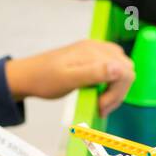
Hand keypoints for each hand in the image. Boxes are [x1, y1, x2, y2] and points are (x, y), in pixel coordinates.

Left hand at [5, 40, 134, 116]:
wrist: (28, 75)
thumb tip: (120, 68)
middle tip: (101, 108)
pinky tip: (100, 92)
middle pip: (127, 69)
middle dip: (118, 92)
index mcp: (93, 52)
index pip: (125, 71)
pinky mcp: (93, 56)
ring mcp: (96, 50)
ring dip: (116, 89)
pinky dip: (112, 82)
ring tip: (101, 103)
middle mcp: (97, 47)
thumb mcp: (68, 80)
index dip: (118, 93)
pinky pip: (114, 67)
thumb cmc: (45, 80)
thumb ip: (95, 73)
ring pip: (123, 69)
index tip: (102, 106)